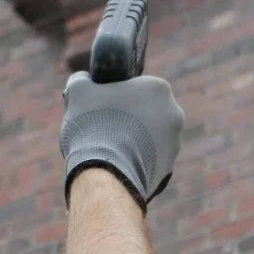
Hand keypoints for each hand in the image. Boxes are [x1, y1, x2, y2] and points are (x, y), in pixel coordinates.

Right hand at [59, 73, 184, 208]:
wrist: (105, 174)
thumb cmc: (93, 127)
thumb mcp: (78, 92)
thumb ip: (83, 80)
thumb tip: (84, 80)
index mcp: (158, 87)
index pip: (136, 87)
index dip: (115, 96)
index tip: (101, 107)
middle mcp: (174, 112)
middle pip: (145, 111)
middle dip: (126, 118)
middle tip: (103, 128)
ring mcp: (175, 141)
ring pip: (148, 135)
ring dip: (132, 139)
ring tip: (109, 148)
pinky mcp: (169, 166)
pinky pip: (149, 158)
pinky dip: (135, 160)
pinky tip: (118, 164)